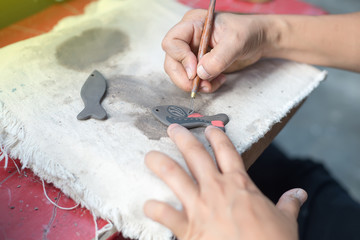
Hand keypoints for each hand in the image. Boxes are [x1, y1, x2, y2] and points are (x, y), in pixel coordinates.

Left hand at [144, 124, 306, 239]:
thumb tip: (299, 194)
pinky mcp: (187, 227)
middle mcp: (216, 190)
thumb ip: (289, 203)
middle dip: (183, 138)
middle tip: (174, 129)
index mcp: (239, 184)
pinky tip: (148, 205)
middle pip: (195, 155)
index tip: (210, 128)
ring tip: (149, 155)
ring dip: (160, 163)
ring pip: (174, 175)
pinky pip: (165, 214)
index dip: (217, 137)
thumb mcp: (286, 220)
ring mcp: (199, 207)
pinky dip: (154, 209)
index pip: (227, 151)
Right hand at [162, 10, 272, 92]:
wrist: (259, 40)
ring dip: (194, 84)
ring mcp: (193, 52)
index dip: (181, 59)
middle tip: (199, 86)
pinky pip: (193, 80)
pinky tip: (218, 81)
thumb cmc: (249, 31)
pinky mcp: (200, 65)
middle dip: (184, 77)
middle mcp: (189, 38)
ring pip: (180, 73)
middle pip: (172, 61)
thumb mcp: (236, 41)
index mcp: (193, 24)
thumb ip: (219, 58)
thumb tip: (201, 73)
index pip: (172, 42)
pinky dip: (203, 85)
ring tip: (212, 84)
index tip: (195, 71)